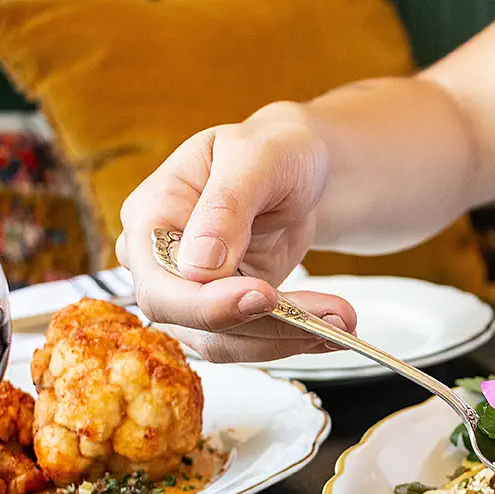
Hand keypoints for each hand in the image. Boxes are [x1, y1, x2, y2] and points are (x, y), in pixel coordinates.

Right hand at [117, 102, 356, 362]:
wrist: (296, 170)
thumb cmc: (271, 150)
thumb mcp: (255, 159)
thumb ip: (226, 206)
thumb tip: (198, 266)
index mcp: (150, 215)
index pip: (159, 281)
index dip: (205, 302)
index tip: (263, 296)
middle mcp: (159, 263)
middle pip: (191, 322)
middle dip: (263, 324)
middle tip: (329, 319)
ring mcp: (189, 294)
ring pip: (225, 341)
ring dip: (288, 337)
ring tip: (345, 321)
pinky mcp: (225, 314)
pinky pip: (252, 340)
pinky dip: (295, 339)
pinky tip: (334, 330)